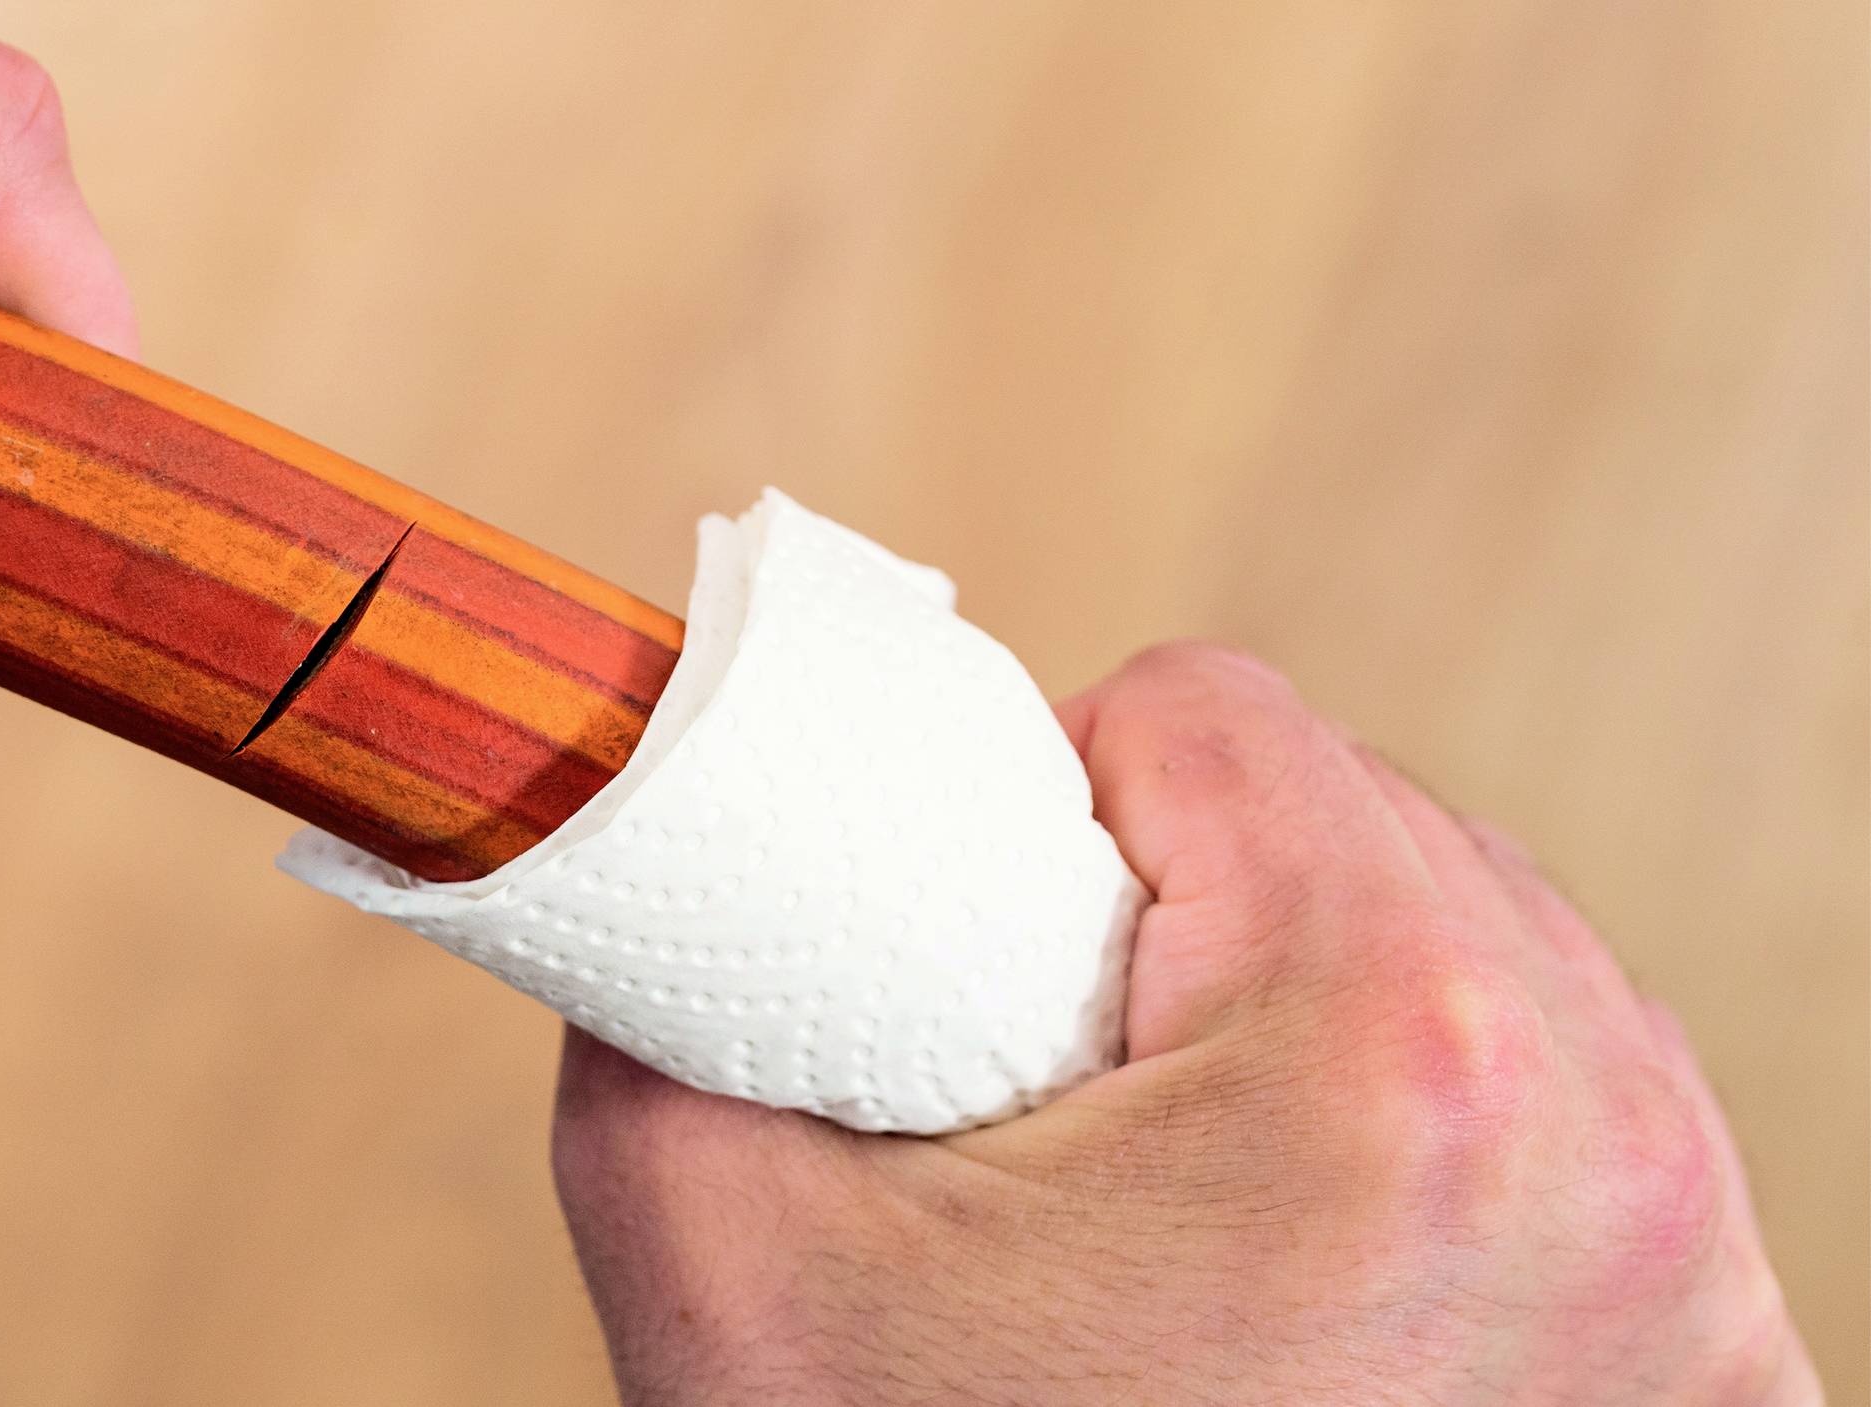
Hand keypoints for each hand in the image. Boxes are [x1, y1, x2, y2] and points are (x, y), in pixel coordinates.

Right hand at [553, 643, 1816, 1404]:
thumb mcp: (723, 1262)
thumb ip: (673, 998)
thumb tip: (653, 845)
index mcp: (1378, 1054)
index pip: (1209, 720)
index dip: (1056, 801)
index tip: (1006, 946)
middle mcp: (1591, 1124)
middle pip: (1356, 818)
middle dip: (1192, 912)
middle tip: (1075, 1090)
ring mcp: (1687, 1246)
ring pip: (1477, 942)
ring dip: (1328, 1001)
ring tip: (1194, 1178)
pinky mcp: (1727, 1344)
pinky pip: (1579, 1095)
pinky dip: (1450, 1120)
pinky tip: (1323, 1235)